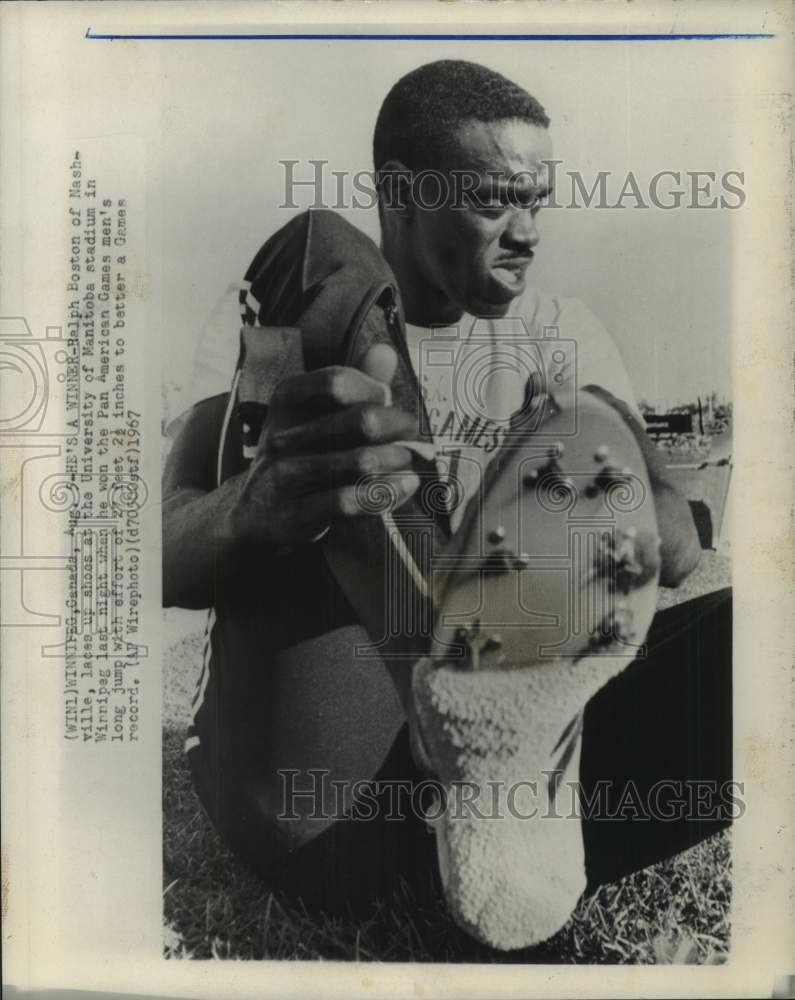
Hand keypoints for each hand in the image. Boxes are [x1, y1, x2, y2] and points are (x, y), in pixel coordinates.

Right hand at [224, 345, 419, 547]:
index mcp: (287, 399)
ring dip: (398, 461)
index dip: (374, 390)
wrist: (256, 511)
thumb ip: (353, 384)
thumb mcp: (314, 413)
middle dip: (398, 428)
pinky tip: (406, 486)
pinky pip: (350, 500)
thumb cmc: (298, 453)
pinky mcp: (296, 512)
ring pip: (361, 462)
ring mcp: (287, 475)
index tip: (388, 402)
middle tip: (415, 437)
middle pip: (360, 420)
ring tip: (411, 461)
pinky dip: (387, 493)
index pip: (338, 381)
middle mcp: (282, 434)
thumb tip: (385, 351)